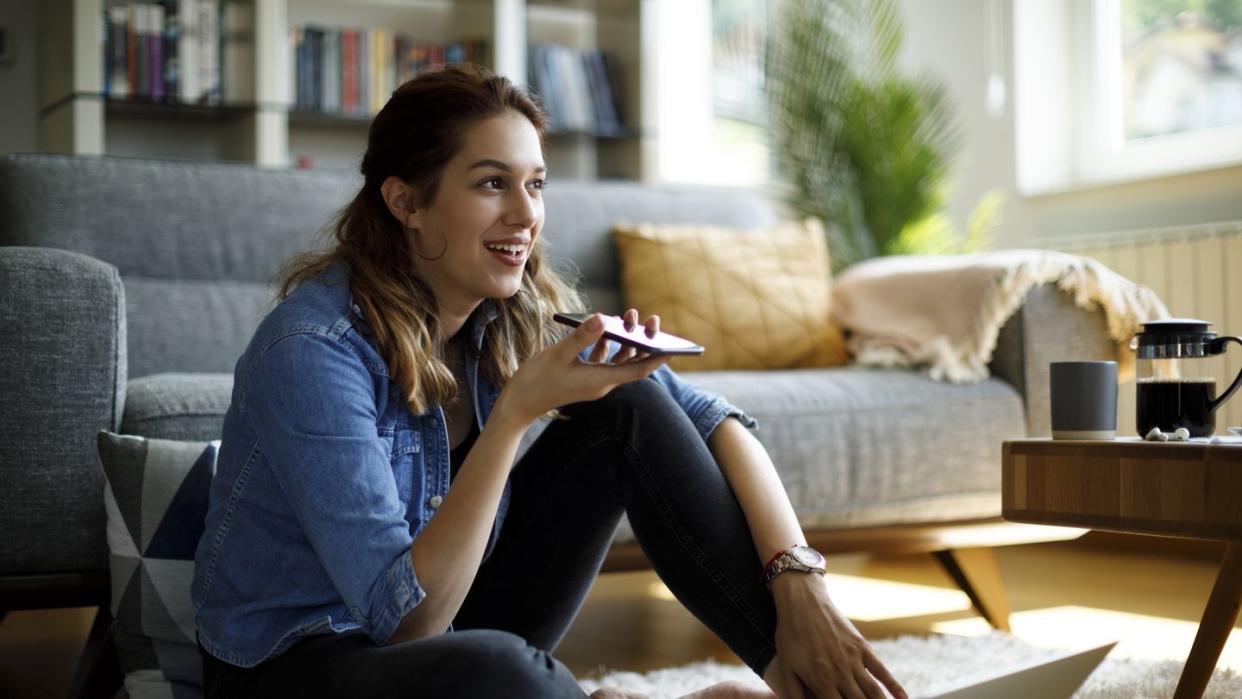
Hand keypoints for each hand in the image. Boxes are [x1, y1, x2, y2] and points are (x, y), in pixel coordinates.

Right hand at [493, 312, 670, 428]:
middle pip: (633, 362)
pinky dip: (608, 344)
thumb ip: (582, 336)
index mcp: (601, 380)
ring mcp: (594, 381)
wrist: (519, 404)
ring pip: (619, 359)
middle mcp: (602, 382)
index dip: (659, 357)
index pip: (640, 369)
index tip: (676, 345)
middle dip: (645, 340)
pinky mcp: (584, 377)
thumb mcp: (559, 355)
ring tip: (629, 315)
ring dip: (626, 339)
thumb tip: (602, 318)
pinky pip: (604, 360)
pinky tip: (605, 328)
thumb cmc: (537, 381)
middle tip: (651, 319)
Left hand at [764, 575, 905, 698]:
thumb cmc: (790, 636)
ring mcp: (854, 660)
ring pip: (874, 693)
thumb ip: (794, 694)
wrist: (803, 602)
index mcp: (821, 681)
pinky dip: (895, 687)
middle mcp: (841, 673)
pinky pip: (882, 671)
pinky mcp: (862, 647)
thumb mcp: (785, 667)